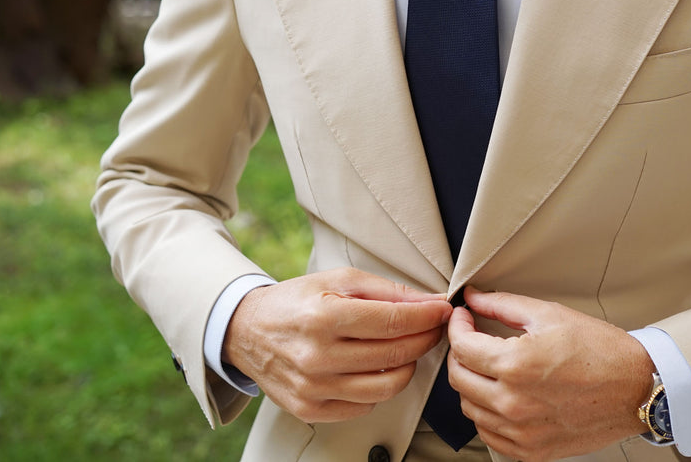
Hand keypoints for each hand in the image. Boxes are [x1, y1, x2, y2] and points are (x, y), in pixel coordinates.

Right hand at [223, 267, 451, 422]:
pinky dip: (380, 387)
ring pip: (387, 387)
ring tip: (407, 348)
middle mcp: (317, 357)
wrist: (247, 331)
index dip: (428, 316)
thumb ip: (388, 291)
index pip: (394, 322)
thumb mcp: (340, 280)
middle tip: (433, 327)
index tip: (443, 311)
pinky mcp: (310, 410)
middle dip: (425, 338)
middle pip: (396, 355)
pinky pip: (365, 406)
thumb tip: (430, 302)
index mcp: (324, 318)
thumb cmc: (296, 302)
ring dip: (408, 366)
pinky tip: (376, 368)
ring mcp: (314, 388)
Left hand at [446, 286, 654, 460]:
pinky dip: (486, 415)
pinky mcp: (531, 450)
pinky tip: (500, 397)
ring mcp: (521, 431)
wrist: (636, 389)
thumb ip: (503, 304)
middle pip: (459, 378)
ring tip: (487, 367)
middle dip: (459, 353)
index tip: (463, 318)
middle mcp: (513, 403)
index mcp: (515, 365)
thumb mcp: (550, 315)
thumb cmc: (601, 351)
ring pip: (469, 408)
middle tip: (471, 339)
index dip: (457, 326)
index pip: (462, 346)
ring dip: (471, 384)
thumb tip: (473, 298)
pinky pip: (489, 435)